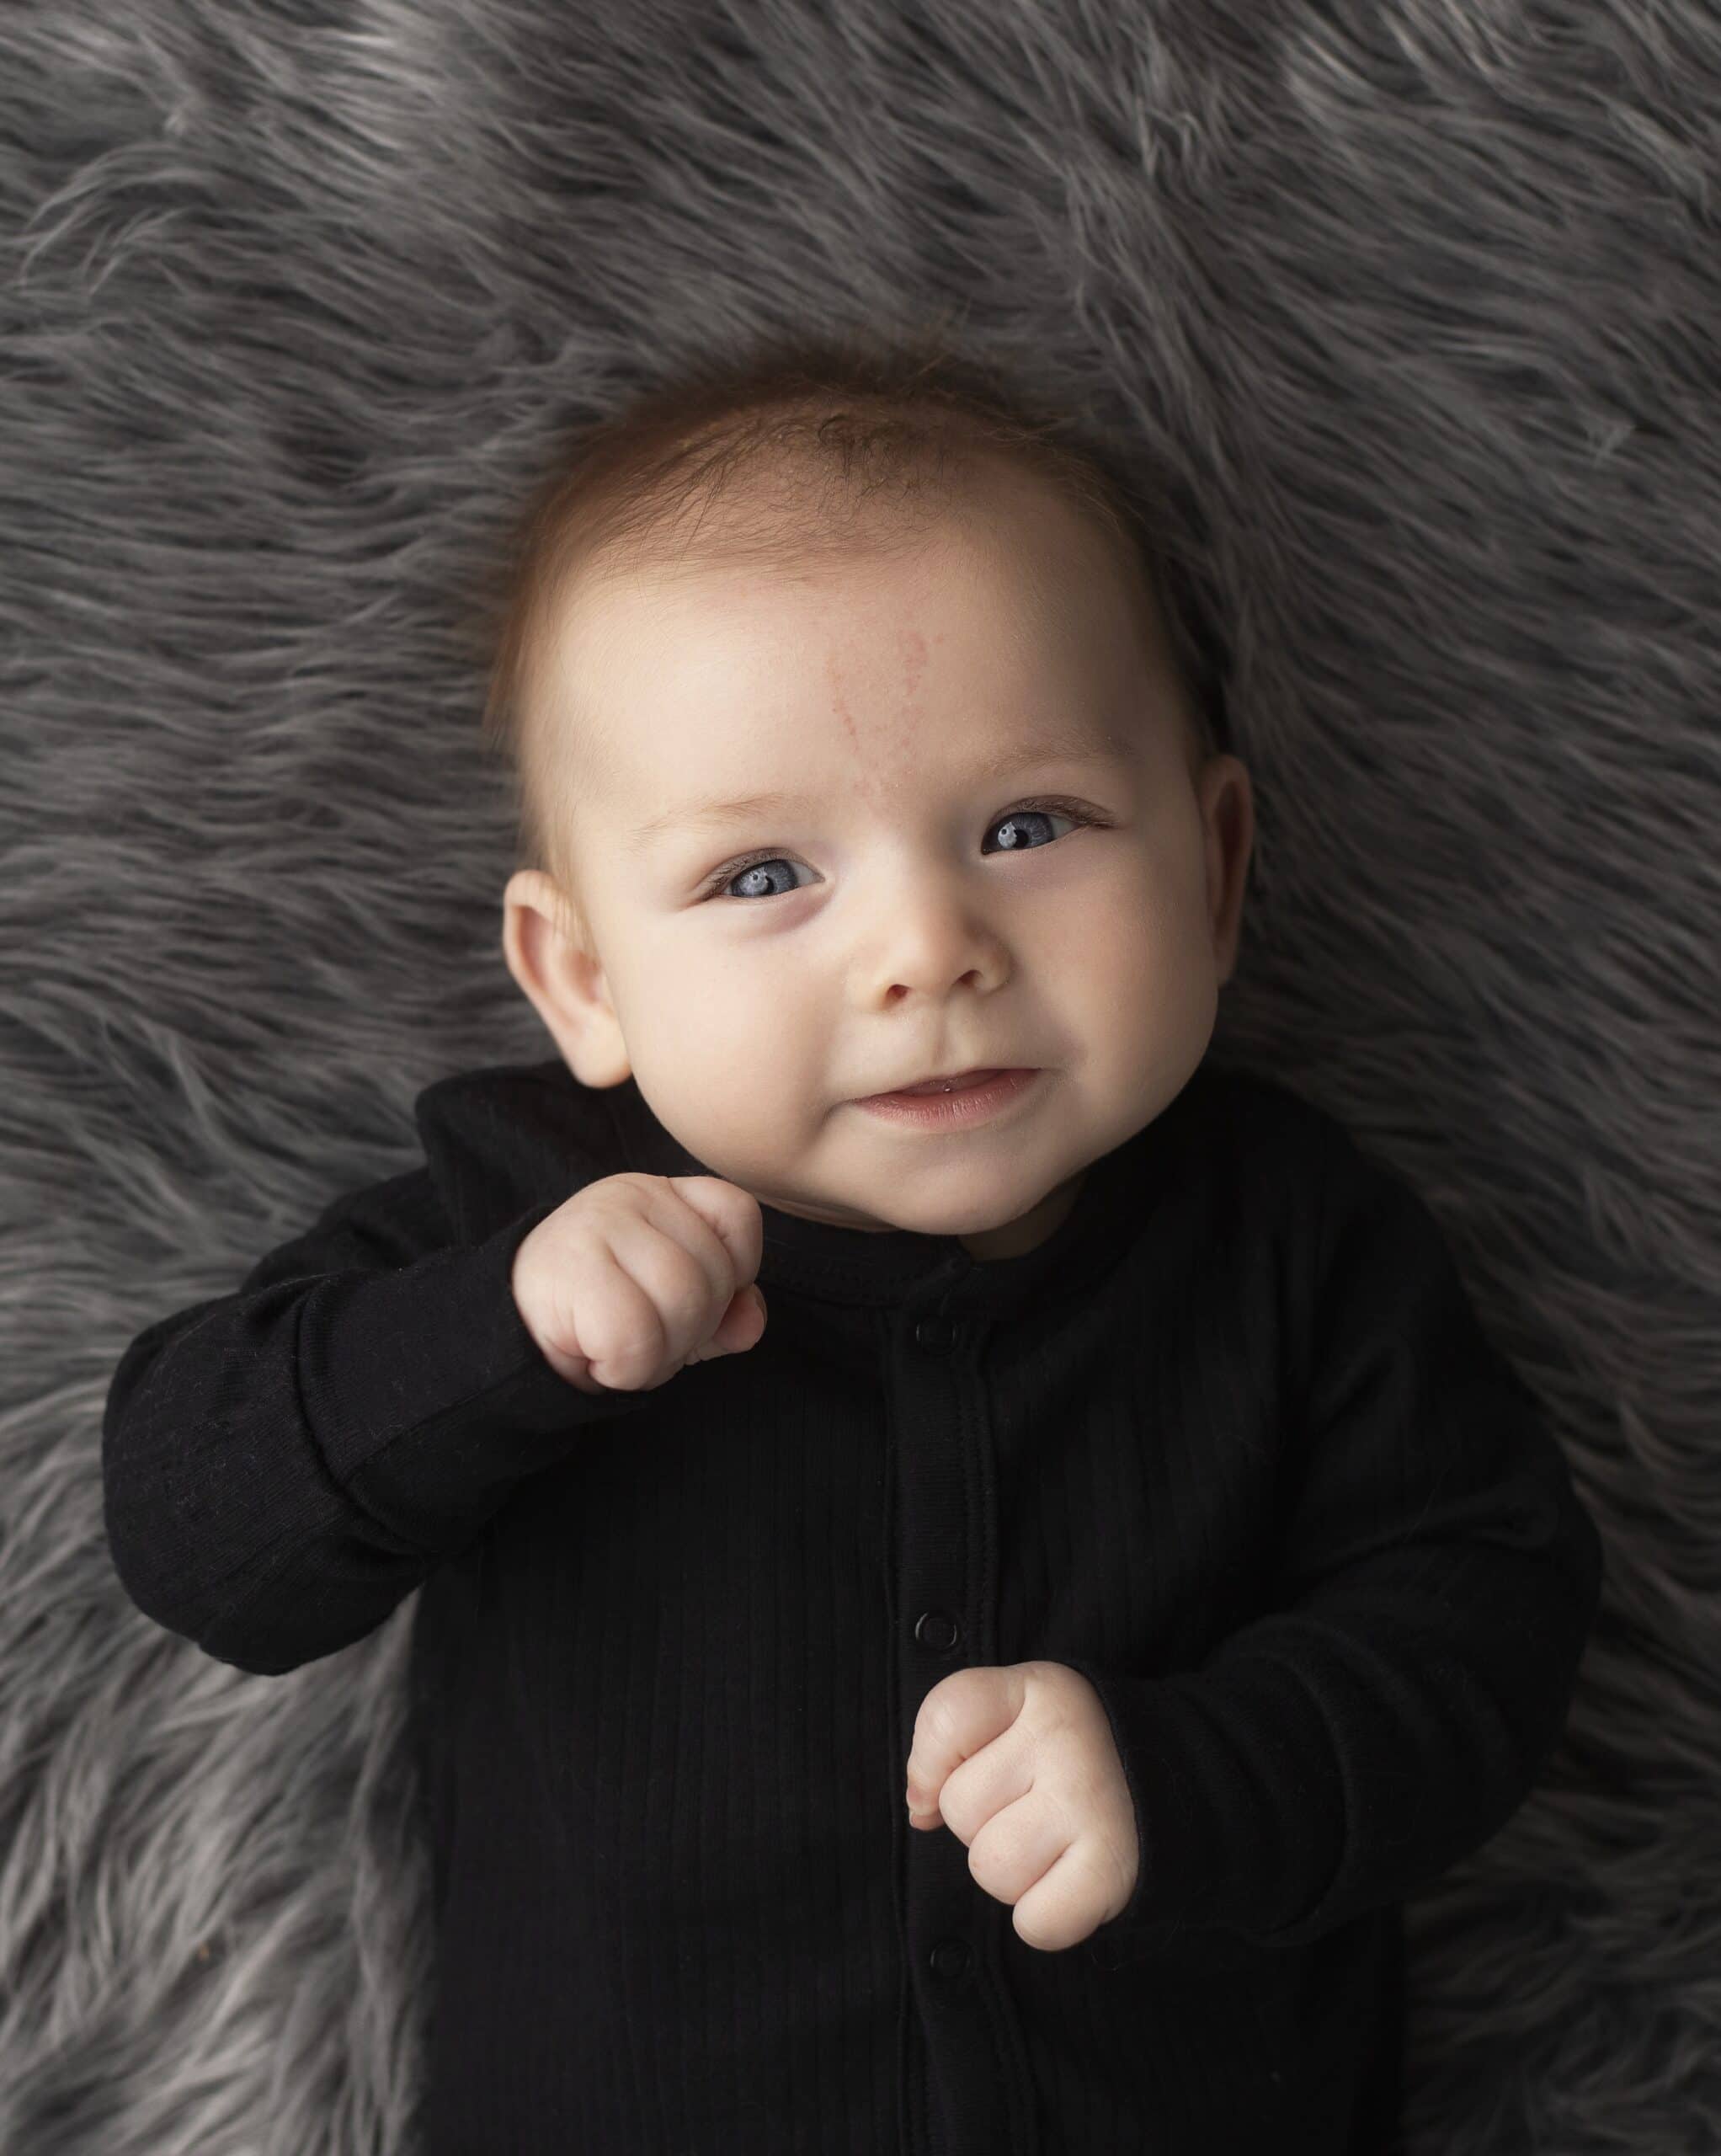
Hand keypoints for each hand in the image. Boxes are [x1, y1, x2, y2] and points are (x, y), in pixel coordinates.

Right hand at [510, 1172, 766, 1393]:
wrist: (504, 1333)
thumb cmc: (597, 1316)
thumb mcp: (672, 1311)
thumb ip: (724, 1313)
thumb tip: (751, 1323)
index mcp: (662, 1194)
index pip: (738, 1214)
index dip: (737, 1270)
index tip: (700, 1301)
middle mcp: (632, 1195)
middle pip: (713, 1273)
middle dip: (692, 1330)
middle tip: (646, 1338)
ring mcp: (597, 1225)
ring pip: (681, 1301)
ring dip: (661, 1353)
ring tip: (624, 1349)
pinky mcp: (569, 1270)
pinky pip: (636, 1336)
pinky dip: (627, 1369)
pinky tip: (600, 1359)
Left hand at [903, 1659, 1138, 1951]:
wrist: (1175, 1789)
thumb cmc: (1069, 1758)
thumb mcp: (1016, 1716)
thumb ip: (950, 1743)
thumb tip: (920, 1811)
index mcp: (1039, 1690)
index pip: (947, 1715)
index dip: (934, 1760)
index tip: (965, 1767)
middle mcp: (1066, 1737)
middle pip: (959, 1807)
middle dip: (983, 1821)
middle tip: (1034, 1806)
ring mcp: (1091, 1801)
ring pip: (990, 1868)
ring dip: (1012, 1874)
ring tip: (1053, 1844)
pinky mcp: (1114, 1869)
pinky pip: (1035, 1922)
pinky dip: (1045, 1918)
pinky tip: (1071, 1882)